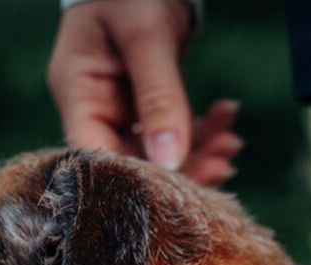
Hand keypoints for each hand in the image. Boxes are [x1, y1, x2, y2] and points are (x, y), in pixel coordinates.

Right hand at [47, 0, 241, 186]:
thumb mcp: (146, 34)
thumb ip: (159, 96)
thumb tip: (170, 161)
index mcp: (77, 94)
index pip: (97, 158)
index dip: (136, 180)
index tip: (180, 184)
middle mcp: (94, 109)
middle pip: (131, 162)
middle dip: (179, 170)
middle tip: (223, 168)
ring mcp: (118, 109)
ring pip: (157, 153)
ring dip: (198, 153)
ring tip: (232, 146)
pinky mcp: (144, 106)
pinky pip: (172, 132)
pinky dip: (201, 131)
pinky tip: (226, 122)